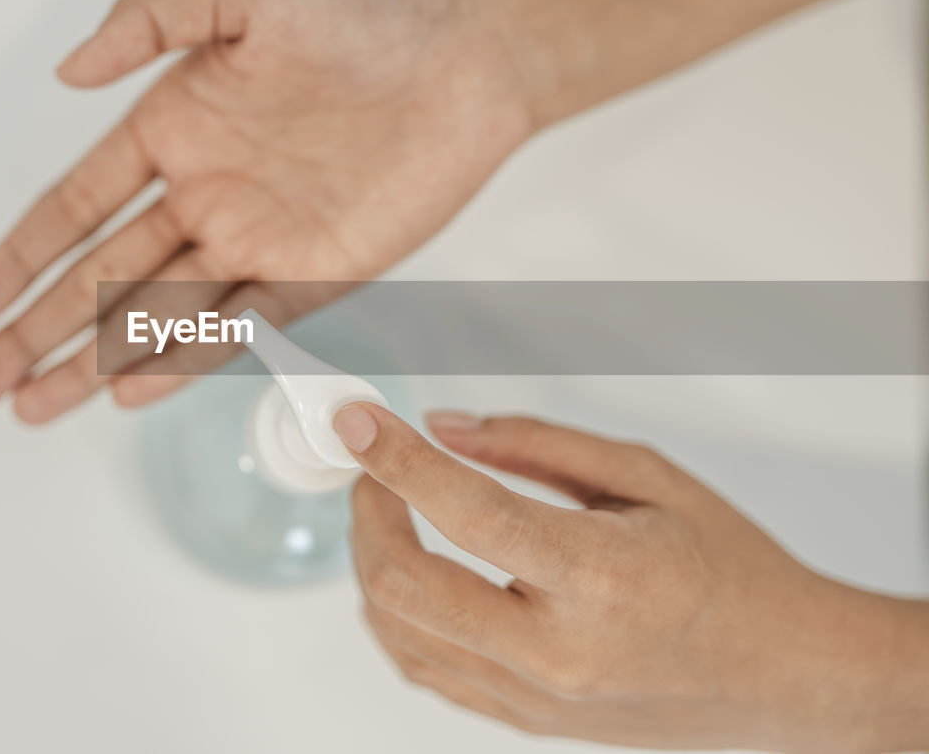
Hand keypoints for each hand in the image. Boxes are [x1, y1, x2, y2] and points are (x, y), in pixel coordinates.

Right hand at [0, 0, 531, 422]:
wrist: (472, 48)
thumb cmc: (368, 2)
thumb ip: (148, 21)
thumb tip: (66, 70)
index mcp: (178, 125)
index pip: (77, 207)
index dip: (19, 258)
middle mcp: (210, 191)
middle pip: (102, 279)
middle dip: (37, 333)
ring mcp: (261, 238)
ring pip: (158, 315)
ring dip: (93, 363)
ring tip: (32, 407)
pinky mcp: (320, 272)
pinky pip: (241, 326)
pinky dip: (185, 360)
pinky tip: (129, 391)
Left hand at [335, 405, 928, 751]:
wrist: (787, 676)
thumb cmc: (731, 570)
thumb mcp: (648, 477)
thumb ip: (538, 445)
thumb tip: (445, 427)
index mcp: (600, 577)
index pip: (466, 511)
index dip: (395, 457)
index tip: (355, 420)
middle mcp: (559, 650)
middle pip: (404, 586)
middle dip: (365, 515)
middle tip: (372, 470)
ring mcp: (536, 698)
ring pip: (399, 634)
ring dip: (370, 563)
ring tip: (390, 513)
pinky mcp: (526, 722)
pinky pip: (426, 670)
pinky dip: (396, 615)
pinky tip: (411, 574)